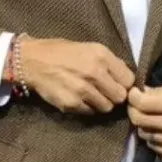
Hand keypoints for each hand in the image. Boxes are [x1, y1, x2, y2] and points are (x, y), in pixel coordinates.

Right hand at [17, 37, 134, 114]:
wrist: (33, 61)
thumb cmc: (62, 52)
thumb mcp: (90, 48)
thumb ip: (110, 62)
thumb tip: (127, 78)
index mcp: (101, 55)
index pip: (129, 79)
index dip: (125, 83)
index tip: (118, 84)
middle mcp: (94, 72)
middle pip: (120, 96)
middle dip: (115, 95)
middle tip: (105, 92)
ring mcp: (83, 90)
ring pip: (107, 107)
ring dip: (102, 103)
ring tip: (91, 95)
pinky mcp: (71, 104)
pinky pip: (90, 113)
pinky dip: (87, 108)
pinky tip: (79, 98)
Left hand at [128, 79, 161, 161]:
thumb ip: (160, 89)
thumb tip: (139, 93)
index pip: (142, 103)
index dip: (133, 96)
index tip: (134, 93)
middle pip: (139, 120)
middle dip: (134, 110)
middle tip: (136, 104)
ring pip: (144, 133)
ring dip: (142, 124)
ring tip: (149, 117)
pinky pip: (153, 146)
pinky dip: (152, 136)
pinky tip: (159, 129)